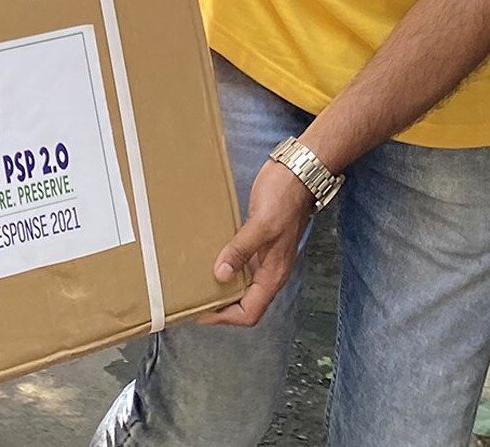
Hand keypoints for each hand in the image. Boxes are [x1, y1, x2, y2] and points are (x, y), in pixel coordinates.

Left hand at [200, 160, 314, 326]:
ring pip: (241, 285)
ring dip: (220, 288)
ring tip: (194, 284)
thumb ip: (241, 250)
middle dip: (219, 306)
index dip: (225, 317)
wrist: (298, 173)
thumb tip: (221, 275)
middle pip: (244, 303)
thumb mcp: (262, 224)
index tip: (200, 312)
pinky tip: (207, 259)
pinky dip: (223, 267)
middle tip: (191, 301)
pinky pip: (239, 264)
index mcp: (274, 274)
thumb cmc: (284, 197)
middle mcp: (269, 271)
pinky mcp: (257, 242)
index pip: (250, 312)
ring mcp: (264, 257)